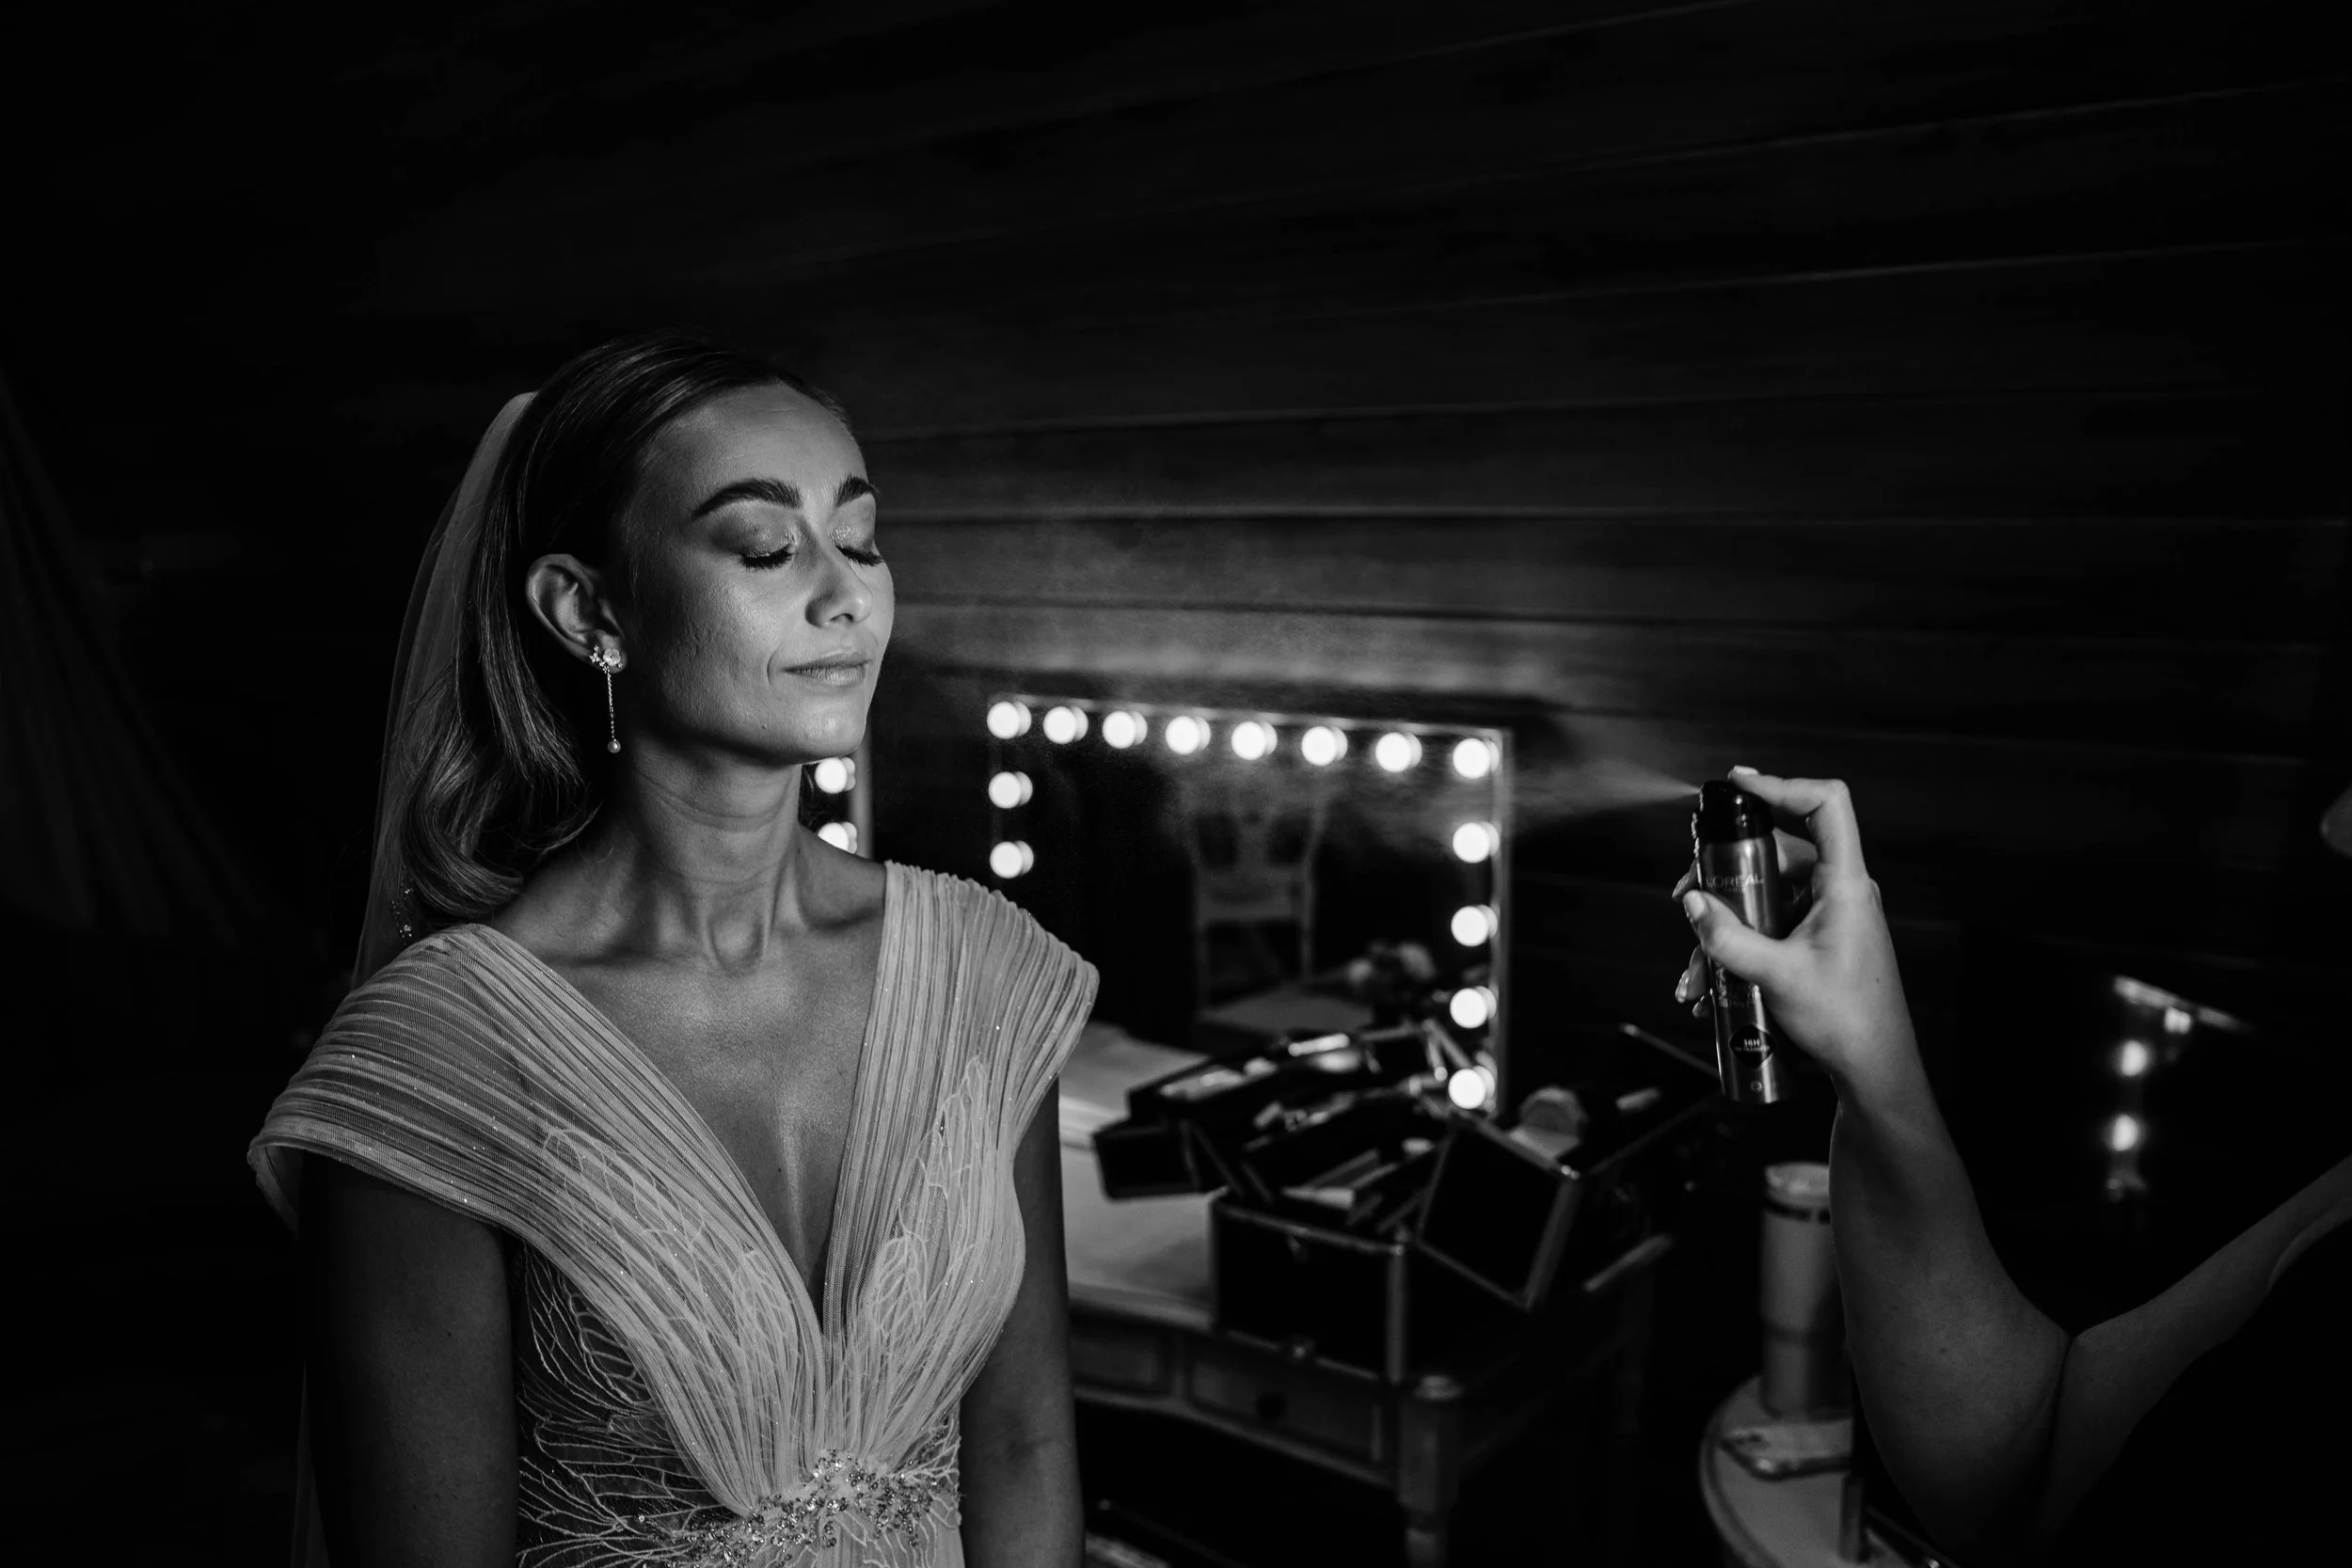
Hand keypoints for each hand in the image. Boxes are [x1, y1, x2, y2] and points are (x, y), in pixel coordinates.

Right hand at [1671, 769, 1917, 1093]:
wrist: (1873, 1068)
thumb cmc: (1846, 1021)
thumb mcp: (1777, 976)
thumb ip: (1728, 937)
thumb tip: (1691, 902)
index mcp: (1846, 885)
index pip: (1825, 805)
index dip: (1783, 785)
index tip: (1738, 785)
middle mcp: (1840, 891)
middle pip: (1777, 852)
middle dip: (1725, 874)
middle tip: (1687, 895)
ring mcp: (1827, 916)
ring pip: (1765, 895)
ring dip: (1724, 925)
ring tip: (1693, 969)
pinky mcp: (1815, 940)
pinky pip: (1769, 925)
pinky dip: (1737, 946)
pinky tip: (1709, 989)